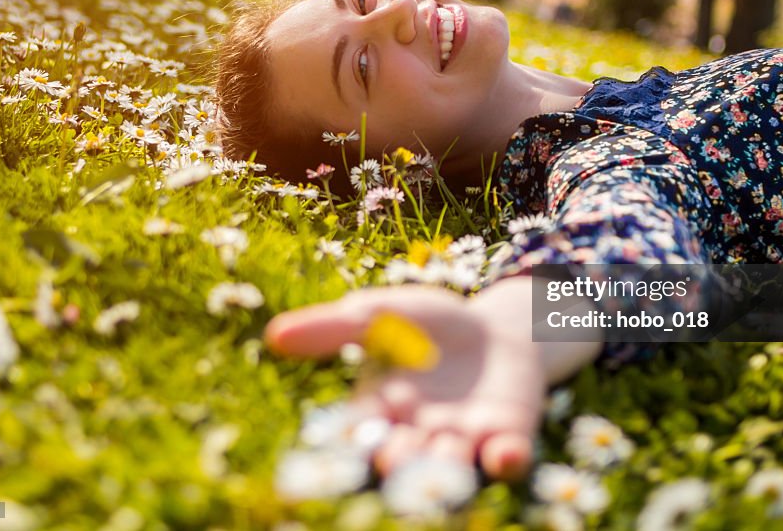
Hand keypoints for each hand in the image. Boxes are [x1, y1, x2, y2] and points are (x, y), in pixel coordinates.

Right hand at [264, 282, 548, 480]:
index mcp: (380, 412)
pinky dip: (505, 460)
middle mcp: (418, 437)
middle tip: (392, 453)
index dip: (350, 439)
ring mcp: (465, 442)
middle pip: (402, 459)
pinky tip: (502, 451)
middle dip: (397, 459)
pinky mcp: (508, 436)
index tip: (342, 436)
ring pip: (451, 467)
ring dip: (447, 467)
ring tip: (444, 453)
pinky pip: (506, 459)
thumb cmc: (429, 324)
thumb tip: (274, 334)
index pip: (358, 433)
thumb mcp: (381, 315)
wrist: (498, 328)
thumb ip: (334, 328)